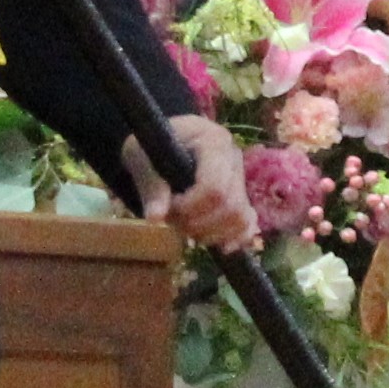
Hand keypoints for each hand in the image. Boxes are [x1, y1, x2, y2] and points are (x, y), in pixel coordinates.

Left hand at [123, 114, 258, 253]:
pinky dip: (236, 237)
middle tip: (174, 221)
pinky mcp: (241, 194)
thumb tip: (155, 219)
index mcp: (212, 142)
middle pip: (229, 205)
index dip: (191, 207)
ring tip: (187, 228)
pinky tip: (221, 246)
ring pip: (240, 217)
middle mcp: (233, 158)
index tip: (170, 207)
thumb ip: (150, 186)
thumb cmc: (151, 145)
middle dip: (199, 223)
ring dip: (212, 233)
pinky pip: (248, 222)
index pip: (215, 186)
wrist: (162, 141)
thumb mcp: (140, 158)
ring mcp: (240, 177)